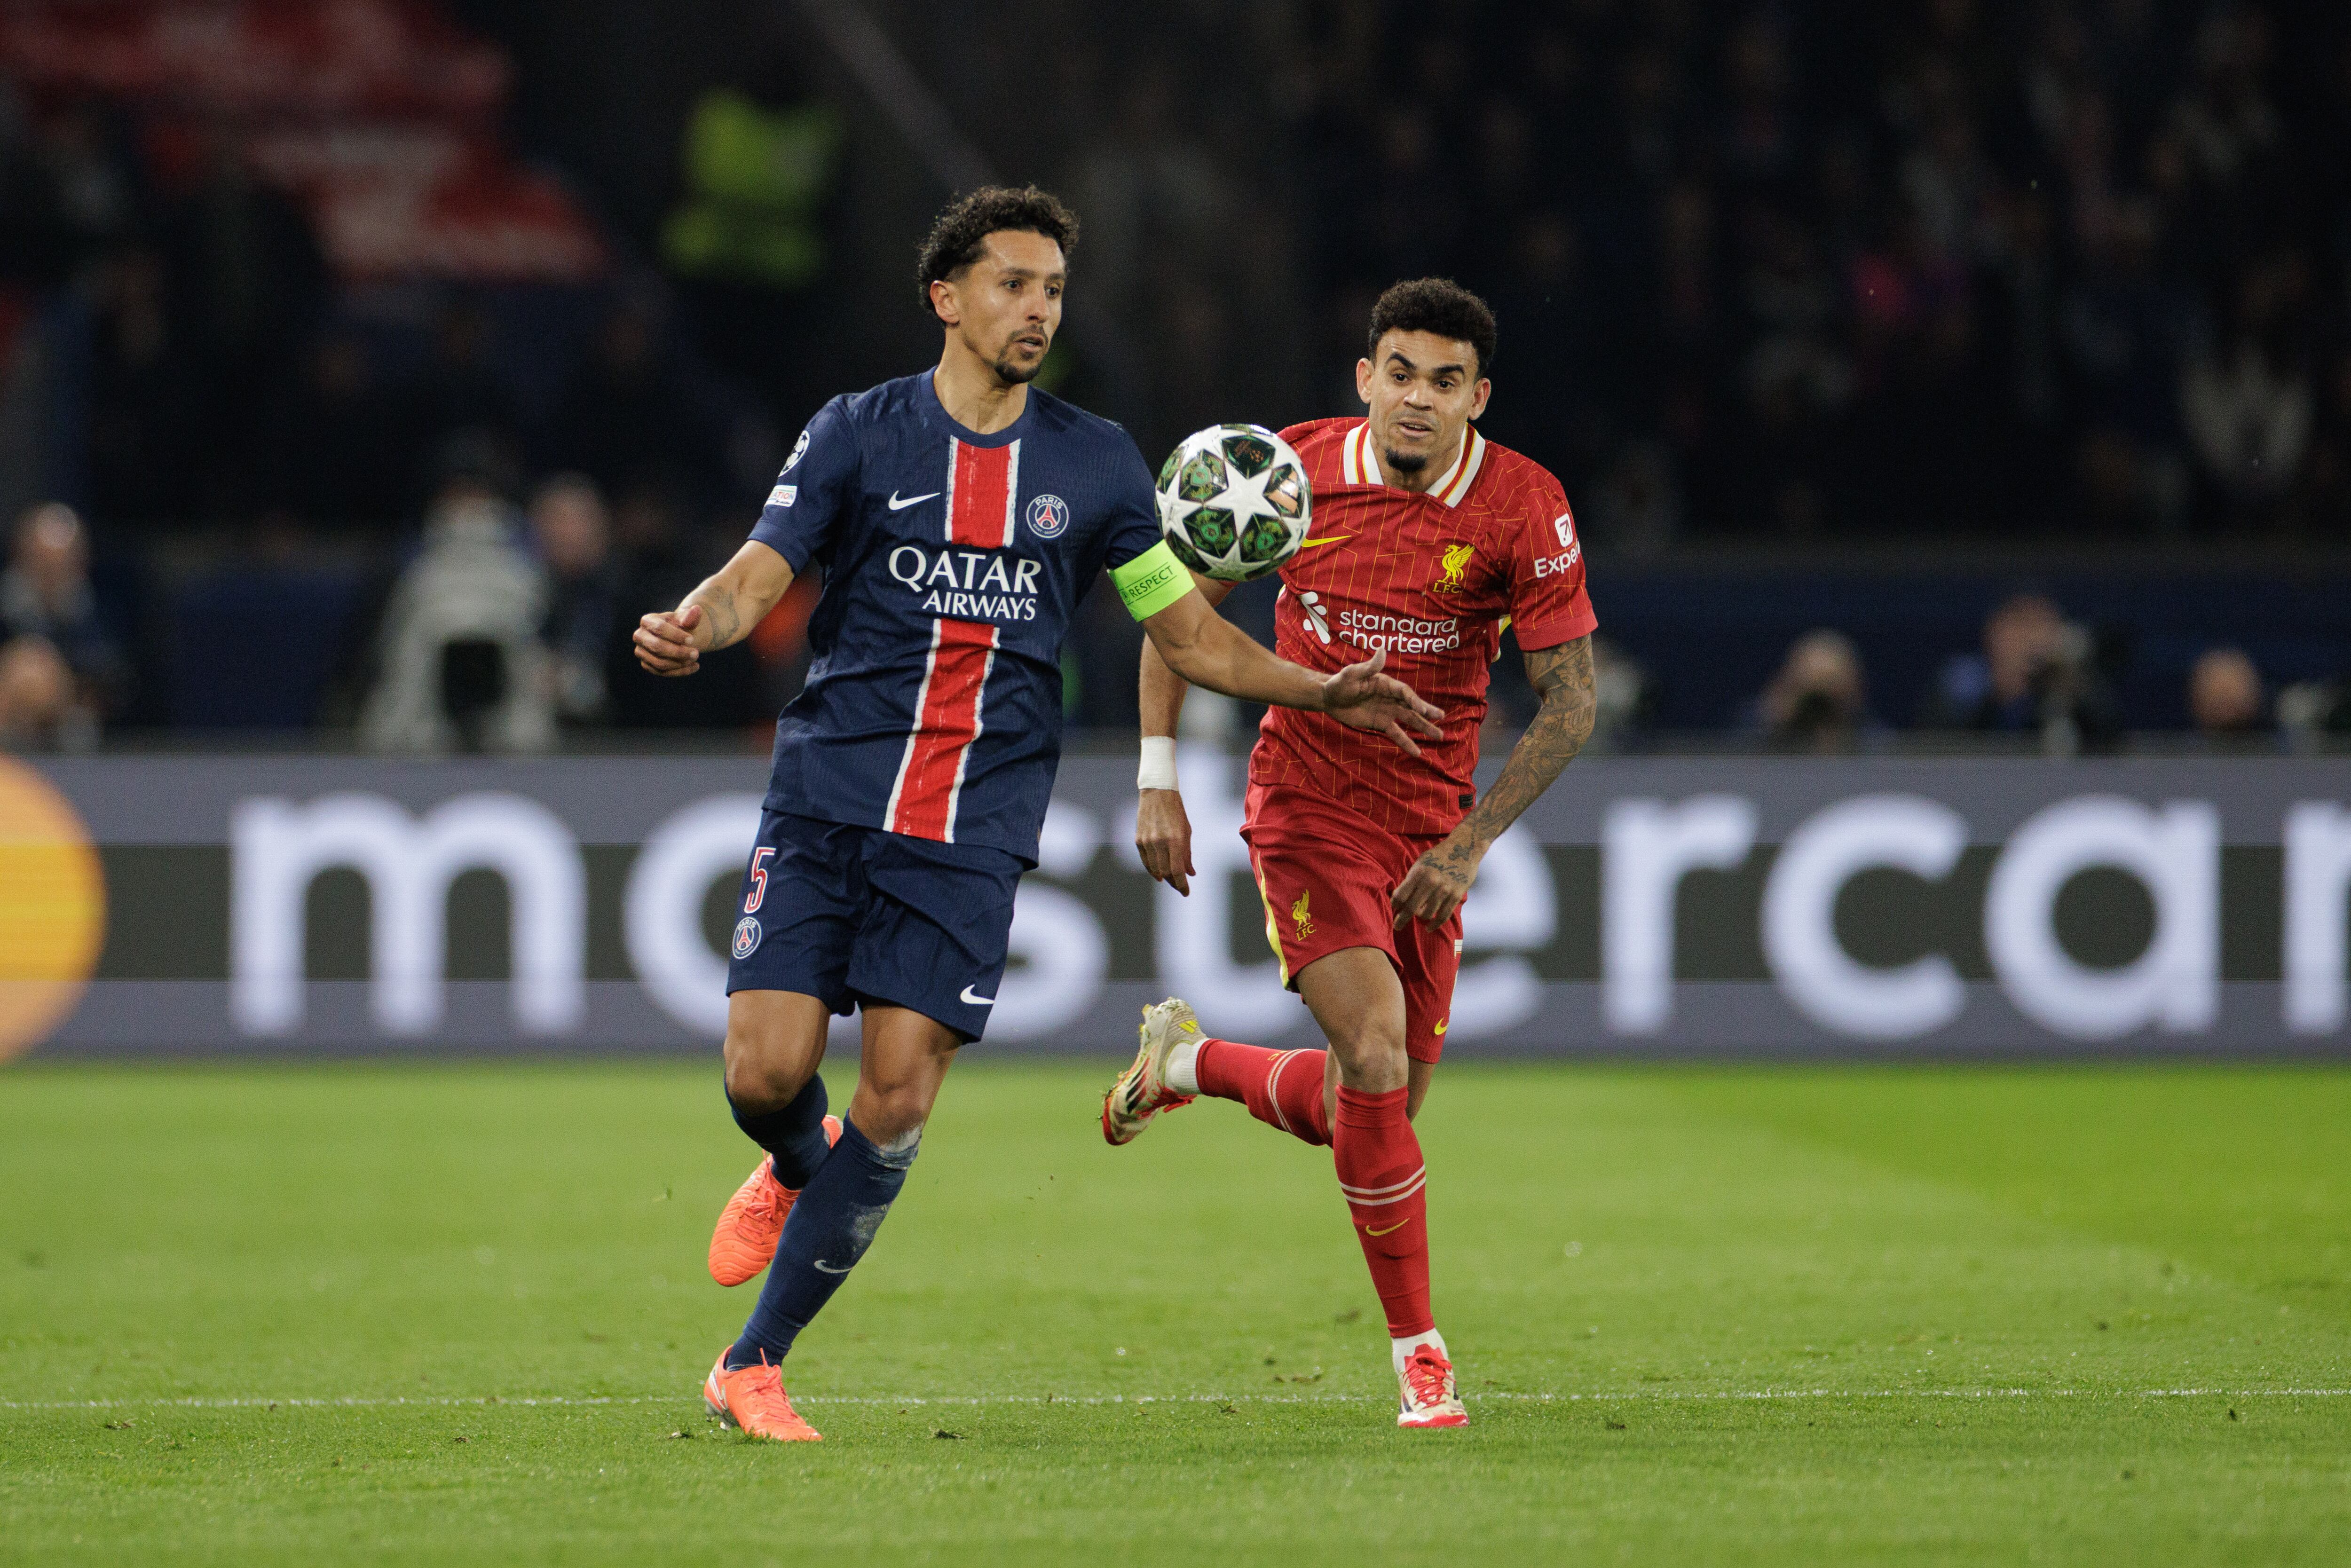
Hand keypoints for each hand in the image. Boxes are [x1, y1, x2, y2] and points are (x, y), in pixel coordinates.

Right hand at [633, 603, 703, 676]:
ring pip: (659, 663)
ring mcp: (641, 652)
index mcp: (647, 621)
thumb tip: (697, 609)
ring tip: (695, 659)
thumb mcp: (686, 620)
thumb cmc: (681, 626)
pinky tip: (694, 666)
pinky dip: (680, 671)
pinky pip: (662, 673)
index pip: (659, 629)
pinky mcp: (647, 665)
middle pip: (657, 647)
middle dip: (678, 652)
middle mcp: (639, 636)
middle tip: (696, 653)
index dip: (676, 636)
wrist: (678, 638)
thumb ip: (690, 617)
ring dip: (680, 663)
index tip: (692, 640)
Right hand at [1136, 789, 1195, 894]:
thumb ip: (1187, 854)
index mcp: (1175, 839)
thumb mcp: (1186, 831)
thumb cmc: (1176, 812)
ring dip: (1163, 877)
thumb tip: (1190, 873)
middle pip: (1165, 872)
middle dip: (1174, 882)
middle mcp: (1160, 842)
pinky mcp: (1139, 839)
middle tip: (1180, 887)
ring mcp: (1147, 841)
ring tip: (1170, 880)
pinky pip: (1145, 860)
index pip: (1177, 870)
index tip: (1186, 892)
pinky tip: (1158, 873)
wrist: (1157, 793)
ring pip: (1154, 868)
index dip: (1182, 884)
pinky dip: (1152, 869)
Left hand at [1320, 647, 1443, 756]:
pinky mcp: (1381, 723)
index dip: (1414, 700)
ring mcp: (1387, 711)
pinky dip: (1406, 742)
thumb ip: (1368, 666)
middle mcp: (1390, 697)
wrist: (1328, 698)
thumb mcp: (1351, 674)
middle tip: (1441, 717)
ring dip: (1423, 727)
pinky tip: (1417, 752)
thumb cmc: (1339, 683)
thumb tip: (1382, 650)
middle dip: (1426, 712)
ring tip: (1439, 736)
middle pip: (1411, 706)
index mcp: (1385, 683)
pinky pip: (1396, 734)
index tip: (1423, 710)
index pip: (1404, 692)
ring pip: (1409, 720)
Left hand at [1392, 833, 1479, 928]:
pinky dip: (1434, 925)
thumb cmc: (1438, 855)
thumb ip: (1411, 879)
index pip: (1400, 895)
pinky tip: (1429, 928)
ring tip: (1417, 916)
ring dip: (1419, 918)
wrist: (1464, 848)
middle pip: (1410, 908)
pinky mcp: (1456, 895)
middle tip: (1396, 926)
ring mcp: (1444, 890)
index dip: (1395, 904)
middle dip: (1401, 919)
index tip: (1394, 908)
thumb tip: (1399, 898)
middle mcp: (1430, 882)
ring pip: (1426, 914)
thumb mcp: (1421, 862)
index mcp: (1418, 873)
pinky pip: (1443, 916)